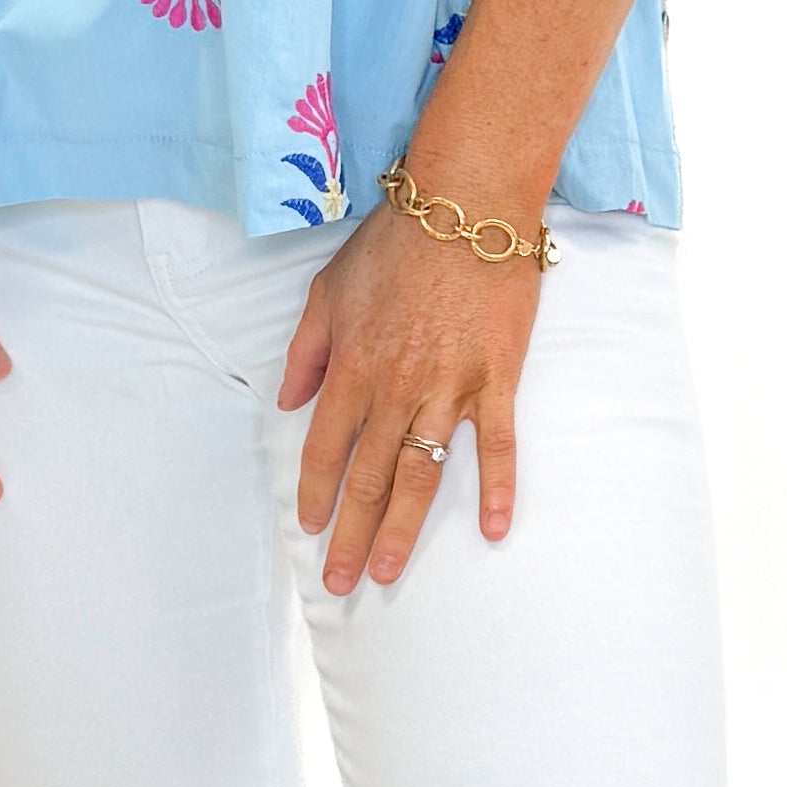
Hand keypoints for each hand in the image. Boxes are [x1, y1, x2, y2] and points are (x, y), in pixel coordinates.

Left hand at [277, 193, 539, 590]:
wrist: (467, 204)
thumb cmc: (396, 242)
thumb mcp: (328, 289)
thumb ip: (306, 350)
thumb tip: (289, 401)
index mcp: (352, 367)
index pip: (325, 447)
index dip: (316, 492)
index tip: (312, 529)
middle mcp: (396, 388)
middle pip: (370, 476)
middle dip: (352, 534)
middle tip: (341, 582)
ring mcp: (450, 388)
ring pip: (422, 474)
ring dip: (403, 529)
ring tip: (388, 572)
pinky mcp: (497, 379)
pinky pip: (497, 444)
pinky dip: (497, 489)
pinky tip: (491, 530)